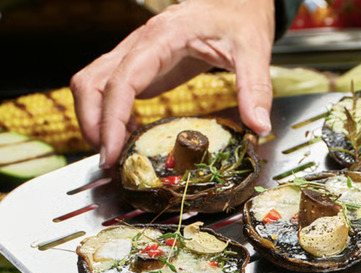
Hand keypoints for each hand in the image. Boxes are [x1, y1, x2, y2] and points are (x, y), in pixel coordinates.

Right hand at [70, 0, 274, 168]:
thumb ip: (255, 88)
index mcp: (164, 38)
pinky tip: (130, 133)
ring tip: (115, 151)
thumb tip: (258, 125)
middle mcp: (141, 43)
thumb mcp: (253, 51)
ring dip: (94, 118)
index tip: (112, 149)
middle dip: (93, 124)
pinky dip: (109, 113)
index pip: (122, 80)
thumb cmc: (240, 18)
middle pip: (92, 83)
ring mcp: (137, 54)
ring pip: (92, 83)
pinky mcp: (142, 65)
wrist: (235, 2)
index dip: (111, 118)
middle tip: (110, 160)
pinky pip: (110, 87)